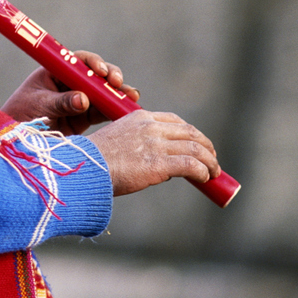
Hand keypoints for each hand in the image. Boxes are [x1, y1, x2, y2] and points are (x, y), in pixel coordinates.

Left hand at [2, 51, 138, 135]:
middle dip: (110, 77)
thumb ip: (61, 103)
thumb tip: (83, 100)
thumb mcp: (38, 106)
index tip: (101, 71)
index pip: (78, 60)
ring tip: (132, 98)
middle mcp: (70, 82)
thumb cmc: (19, 115)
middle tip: (118, 84)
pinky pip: (102, 111)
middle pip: (96, 75)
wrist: (16, 140)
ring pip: (103, 92)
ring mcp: (79, 98)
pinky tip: (128, 112)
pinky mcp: (84, 116)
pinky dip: (115, 111)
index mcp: (55, 71)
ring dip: (118, 94)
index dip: (93, 63)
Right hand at [93, 109, 219, 196]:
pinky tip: (204, 179)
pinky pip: (191, 166)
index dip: (192, 133)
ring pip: (195, 148)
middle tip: (212, 160)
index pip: (175, 121)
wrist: (84, 169)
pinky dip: (202, 172)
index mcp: (140, 117)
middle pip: (190, 132)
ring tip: (214, 173)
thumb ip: (140, 147)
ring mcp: (156, 144)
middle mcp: (151, 127)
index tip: (198, 144)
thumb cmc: (95, 161)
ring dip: (209, 161)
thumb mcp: (119, 143)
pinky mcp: (159, 164)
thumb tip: (163, 168)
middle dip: (206, 146)